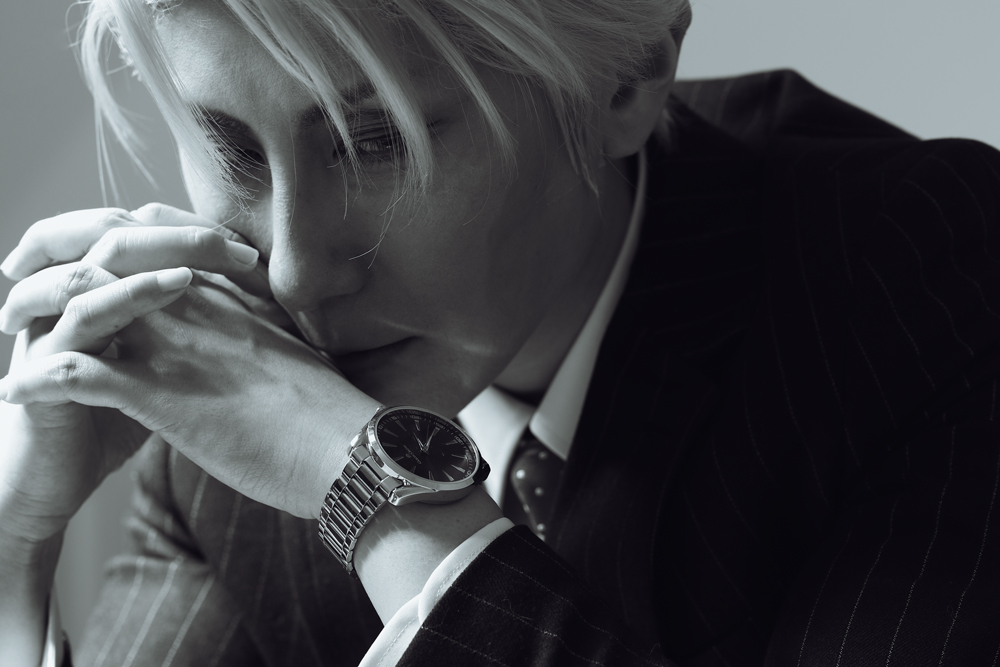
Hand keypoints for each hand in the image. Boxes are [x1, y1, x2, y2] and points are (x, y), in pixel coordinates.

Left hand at [0, 204, 377, 543]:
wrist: (349, 447)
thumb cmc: (328, 409)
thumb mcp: (290, 348)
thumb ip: (257, 327)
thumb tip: (246, 332)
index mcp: (227, 290)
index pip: (155, 230)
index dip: (108, 231)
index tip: (79, 248)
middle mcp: (196, 305)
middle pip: (105, 252)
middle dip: (53, 257)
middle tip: (17, 278)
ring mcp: (177, 347)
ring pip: (83, 304)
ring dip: (34, 316)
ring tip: (8, 331)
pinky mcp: (164, 398)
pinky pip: (80, 377)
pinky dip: (40, 382)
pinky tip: (16, 392)